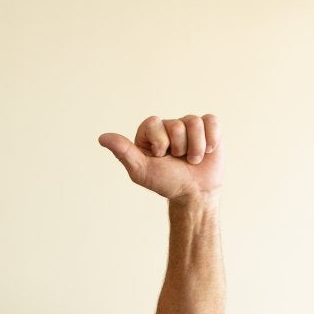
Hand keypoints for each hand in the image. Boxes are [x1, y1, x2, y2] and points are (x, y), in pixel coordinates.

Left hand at [99, 114, 222, 204]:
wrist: (194, 193)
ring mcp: (189, 126)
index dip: (160, 143)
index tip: (161, 157)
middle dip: (179, 148)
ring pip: (195, 122)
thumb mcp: (141, 170)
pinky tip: (207, 151)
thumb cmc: (166, 182)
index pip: (153, 123)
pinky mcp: (209, 128)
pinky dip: (211, 139)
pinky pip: (211, 121)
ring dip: (196, 147)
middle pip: (176, 124)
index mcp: (149, 133)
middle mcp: (168, 126)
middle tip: (178, 160)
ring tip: (193, 159)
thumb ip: (124, 152)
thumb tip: (102, 138)